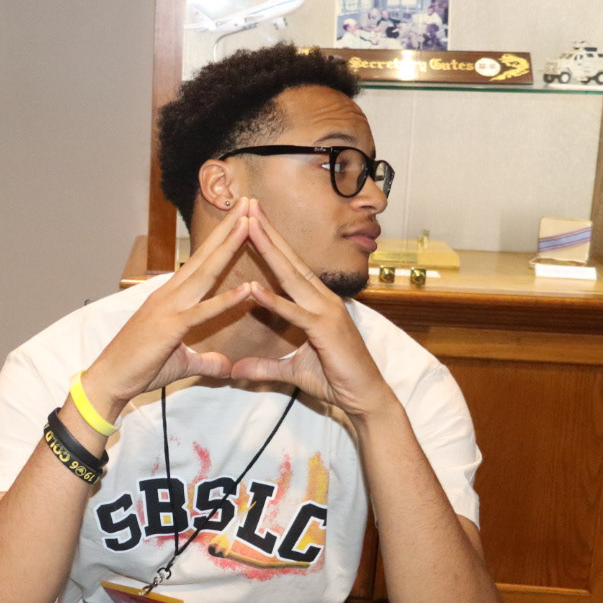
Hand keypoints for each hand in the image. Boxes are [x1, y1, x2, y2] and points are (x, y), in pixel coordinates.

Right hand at [81, 198, 256, 412]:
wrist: (109, 381)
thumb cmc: (138, 369)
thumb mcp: (181, 363)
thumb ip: (206, 361)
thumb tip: (227, 366)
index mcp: (170, 298)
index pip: (201, 262)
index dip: (221, 239)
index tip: (240, 218)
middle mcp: (170, 295)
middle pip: (206, 256)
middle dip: (228, 228)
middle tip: (249, 202)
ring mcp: (169, 308)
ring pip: (206, 273)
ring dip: (228, 246)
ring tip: (248, 222)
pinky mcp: (171, 328)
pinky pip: (203, 312)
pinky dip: (226, 300)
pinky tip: (248, 288)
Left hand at [231, 203, 396, 418]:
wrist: (365, 397)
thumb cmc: (335, 379)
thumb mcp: (292, 371)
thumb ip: (264, 367)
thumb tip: (237, 369)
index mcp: (316, 302)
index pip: (288, 267)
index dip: (270, 243)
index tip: (250, 221)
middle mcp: (322, 300)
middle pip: (289, 260)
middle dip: (268, 232)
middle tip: (247, 205)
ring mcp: (325, 312)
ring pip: (291, 276)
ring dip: (269, 250)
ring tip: (248, 227)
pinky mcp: (325, 330)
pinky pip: (294, 313)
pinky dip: (273, 301)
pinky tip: (253, 288)